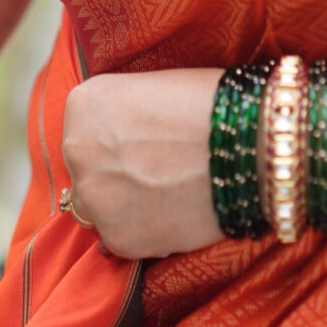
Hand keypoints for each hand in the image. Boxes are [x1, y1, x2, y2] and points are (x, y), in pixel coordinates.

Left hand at [62, 67, 223, 258]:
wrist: (249, 145)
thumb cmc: (210, 103)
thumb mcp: (151, 87)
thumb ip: (121, 114)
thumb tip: (121, 136)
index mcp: (83, 105)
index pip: (85, 128)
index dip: (117, 136)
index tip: (144, 139)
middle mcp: (76, 151)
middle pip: (87, 169)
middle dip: (115, 172)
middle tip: (158, 170)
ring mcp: (95, 199)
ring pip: (101, 208)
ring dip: (126, 205)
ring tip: (169, 194)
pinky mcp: (118, 238)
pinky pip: (122, 239)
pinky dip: (145, 233)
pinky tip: (175, 214)